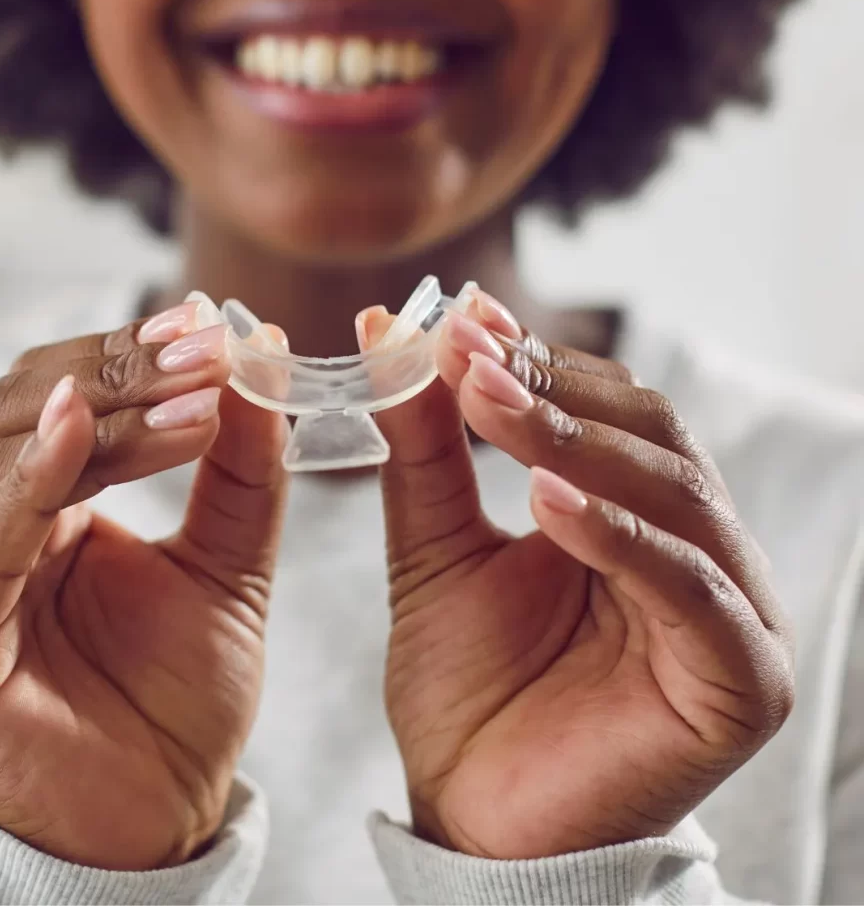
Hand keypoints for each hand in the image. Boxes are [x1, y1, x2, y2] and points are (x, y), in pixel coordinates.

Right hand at [0, 306, 288, 869]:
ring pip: (1, 463)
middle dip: (118, 370)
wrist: (161, 817)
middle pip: (21, 411)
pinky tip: (79, 433)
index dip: (129, 352)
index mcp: (30, 510)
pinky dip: (27, 485)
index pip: (61, 397)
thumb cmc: (178, 697)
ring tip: (193, 390)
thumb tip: (254, 358)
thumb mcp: (226, 566)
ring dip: (99, 415)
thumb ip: (240, 473)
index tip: (211, 321)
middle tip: (205, 343)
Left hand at [359, 295, 792, 860]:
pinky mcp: (742, 678)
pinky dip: (620, 536)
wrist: (476, 819)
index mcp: (634, 516)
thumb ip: (426, 447)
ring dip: (577, 440)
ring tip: (491, 402)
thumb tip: (395, 329)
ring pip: (674, 491)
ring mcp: (730, 610)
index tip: (459, 318)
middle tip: (469, 350)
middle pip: (650, 432)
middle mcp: (695, 550)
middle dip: (554, 387)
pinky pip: (690, 586)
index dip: (537, 359)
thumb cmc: (467, 688)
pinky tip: (545, 501)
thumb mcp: (436, 547)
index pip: (607, 408)